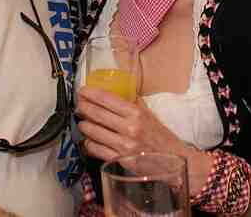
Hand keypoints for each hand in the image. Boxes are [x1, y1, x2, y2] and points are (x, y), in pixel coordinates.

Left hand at [75, 86, 192, 161]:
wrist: (173, 159)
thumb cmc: (161, 136)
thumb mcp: (149, 114)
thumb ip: (133, 102)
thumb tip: (117, 91)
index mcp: (135, 113)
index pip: (107, 99)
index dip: (91, 93)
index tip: (83, 90)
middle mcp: (128, 128)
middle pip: (97, 114)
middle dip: (83, 107)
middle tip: (78, 104)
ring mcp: (123, 145)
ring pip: (93, 131)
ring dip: (84, 125)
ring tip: (82, 122)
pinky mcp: (119, 159)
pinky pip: (96, 149)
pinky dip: (89, 143)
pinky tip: (88, 139)